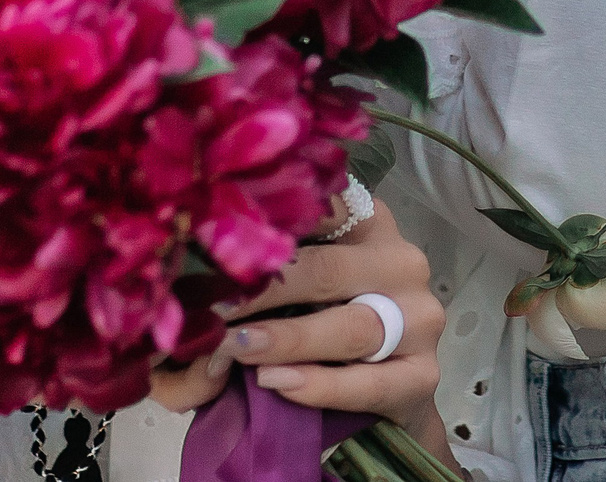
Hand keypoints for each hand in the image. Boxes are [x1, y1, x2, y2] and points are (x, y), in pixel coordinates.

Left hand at [151, 194, 448, 461]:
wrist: (380, 400)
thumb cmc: (319, 325)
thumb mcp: (291, 285)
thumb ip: (258, 267)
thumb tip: (182, 269)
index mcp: (366, 221)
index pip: (319, 204)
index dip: (261, 220)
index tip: (205, 233)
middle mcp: (399, 260)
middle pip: (327, 268)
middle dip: (261, 289)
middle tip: (207, 307)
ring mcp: (419, 318)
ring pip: (351, 325)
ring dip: (287, 337)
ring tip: (235, 348)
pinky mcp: (423, 376)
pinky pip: (370, 381)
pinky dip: (319, 385)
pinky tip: (276, 382)